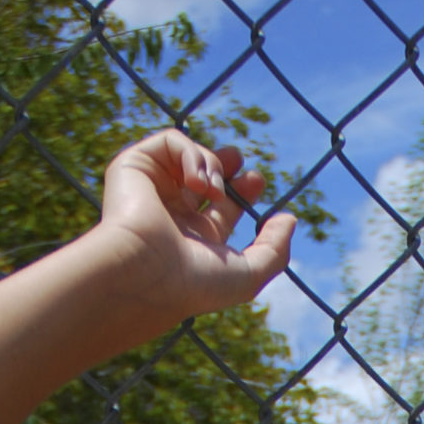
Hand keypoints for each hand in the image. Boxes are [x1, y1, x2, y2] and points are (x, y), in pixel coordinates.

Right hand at [99, 130, 295, 316]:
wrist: (146, 274)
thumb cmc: (195, 282)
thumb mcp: (249, 274)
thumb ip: (276, 249)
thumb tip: (290, 218)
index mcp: (196, 239)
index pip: (223, 205)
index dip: (243, 189)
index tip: (257, 181)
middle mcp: (173, 213)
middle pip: (206, 174)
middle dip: (226, 163)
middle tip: (238, 161)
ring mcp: (153, 189)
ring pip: (190, 155)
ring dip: (212, 165)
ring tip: (213, 190)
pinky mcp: (134, 167)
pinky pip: (171, 141)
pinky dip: (191, 153)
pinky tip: (195, 182)